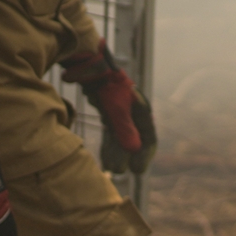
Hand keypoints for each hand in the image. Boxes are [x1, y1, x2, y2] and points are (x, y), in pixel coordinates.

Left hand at [62, 43, 158, 176]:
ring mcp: (120, 109)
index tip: (137, 171)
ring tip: (110, 168)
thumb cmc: (104, 83)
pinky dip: (109, 142)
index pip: (147, 136)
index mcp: (140, 109)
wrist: (88, 63)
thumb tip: (134, 151)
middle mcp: (133, 110)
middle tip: (118, 172)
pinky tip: (105, 154)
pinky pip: (111, 130)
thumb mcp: (115, 107)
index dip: (144, 155)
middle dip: (126, 156)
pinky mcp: (108, 108)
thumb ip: (124, 128)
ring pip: (121, 136)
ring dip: (116, 151)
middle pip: (133, 138)